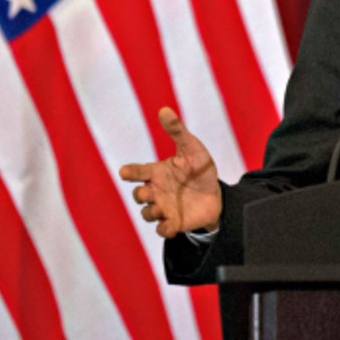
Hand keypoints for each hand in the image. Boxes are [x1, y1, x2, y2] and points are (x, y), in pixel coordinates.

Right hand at [119, 107, 222, 238]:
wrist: (216, 193)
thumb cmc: (199, 168)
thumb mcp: (192, 148)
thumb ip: (177, 131)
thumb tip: (164, 109)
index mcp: (157, 172)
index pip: (137, 171)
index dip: (130, 172)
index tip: (124, 172)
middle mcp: (156, 190)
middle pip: (138, 195)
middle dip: (140, 195)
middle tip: (149, 192)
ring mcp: (163, 208)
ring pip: (147, 214)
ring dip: (151, 212)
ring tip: (161, 209)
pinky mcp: (174, 223)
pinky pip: (162, 230)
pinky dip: (164, 230)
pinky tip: (170, 226)